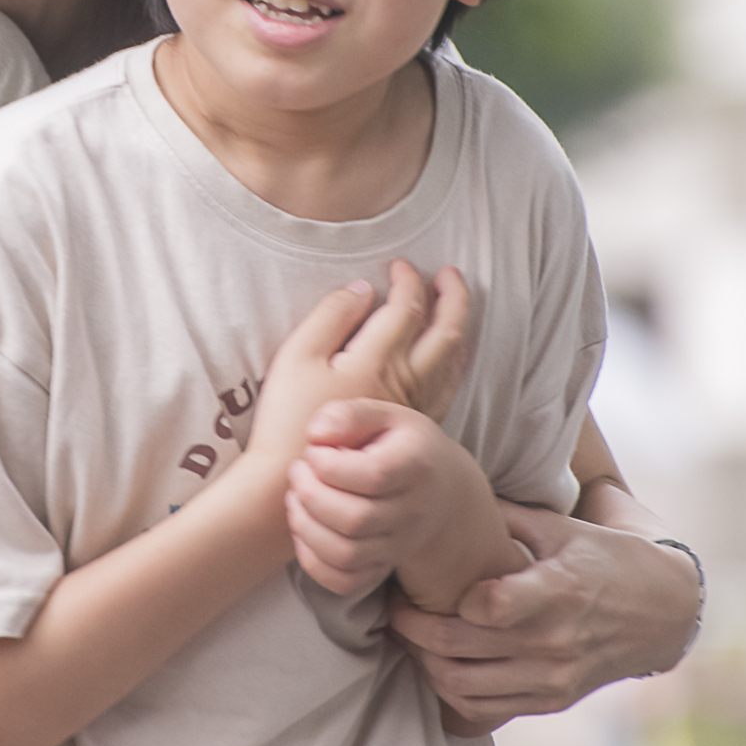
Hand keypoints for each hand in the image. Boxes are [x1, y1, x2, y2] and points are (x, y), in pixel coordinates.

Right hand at [246, 261, 472, 469]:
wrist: (293, 480)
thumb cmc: (288, 417)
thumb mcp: (297, 356)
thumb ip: (331, 316)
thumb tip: (362, 289)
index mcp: (378, 358)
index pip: (407, 307)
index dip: (407, 280)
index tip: (399, 265)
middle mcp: (405, 380)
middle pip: (444, 330)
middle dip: (452, 296)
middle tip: (449, 273)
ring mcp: (412, 406)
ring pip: (450, 360)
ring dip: (457, 325)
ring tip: (454, 305)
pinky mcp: (409, 427)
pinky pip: (446, 388)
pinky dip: (454, 363)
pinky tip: (452, 359)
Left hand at [286, 399, 448, 594]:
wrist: (442, 490)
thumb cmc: (403, 446)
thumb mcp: (385, 416)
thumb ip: (350, 415)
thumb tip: (316, 435)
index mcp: (417, 466)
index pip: (373, 476)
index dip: (330, 464)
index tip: (314, 450)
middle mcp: (412, 512)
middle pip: (355, 519)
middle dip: (311, 494)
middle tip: (298, 471)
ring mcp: (399, 545)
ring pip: (346, 554)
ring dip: (306, 527)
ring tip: (297, 498)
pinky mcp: (383, 567)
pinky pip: (344, 581)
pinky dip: (313, 562)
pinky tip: (304, 529)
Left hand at [386, 501, 702, 722]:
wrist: (664, 611)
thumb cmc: (604, 556)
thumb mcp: (560, 527)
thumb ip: (504, 517)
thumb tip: (444, 493)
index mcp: (558, 589)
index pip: (490, 607)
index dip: (448, 597)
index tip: (421, 579)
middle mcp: (554, 640)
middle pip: (458, 647)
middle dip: (411, 627)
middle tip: (393, 606)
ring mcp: (552, 676)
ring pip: (461, 684)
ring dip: (424, 662)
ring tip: (411, 636)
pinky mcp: (551, 699)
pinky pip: (484, 709)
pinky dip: (451, 691)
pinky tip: (440, 664)